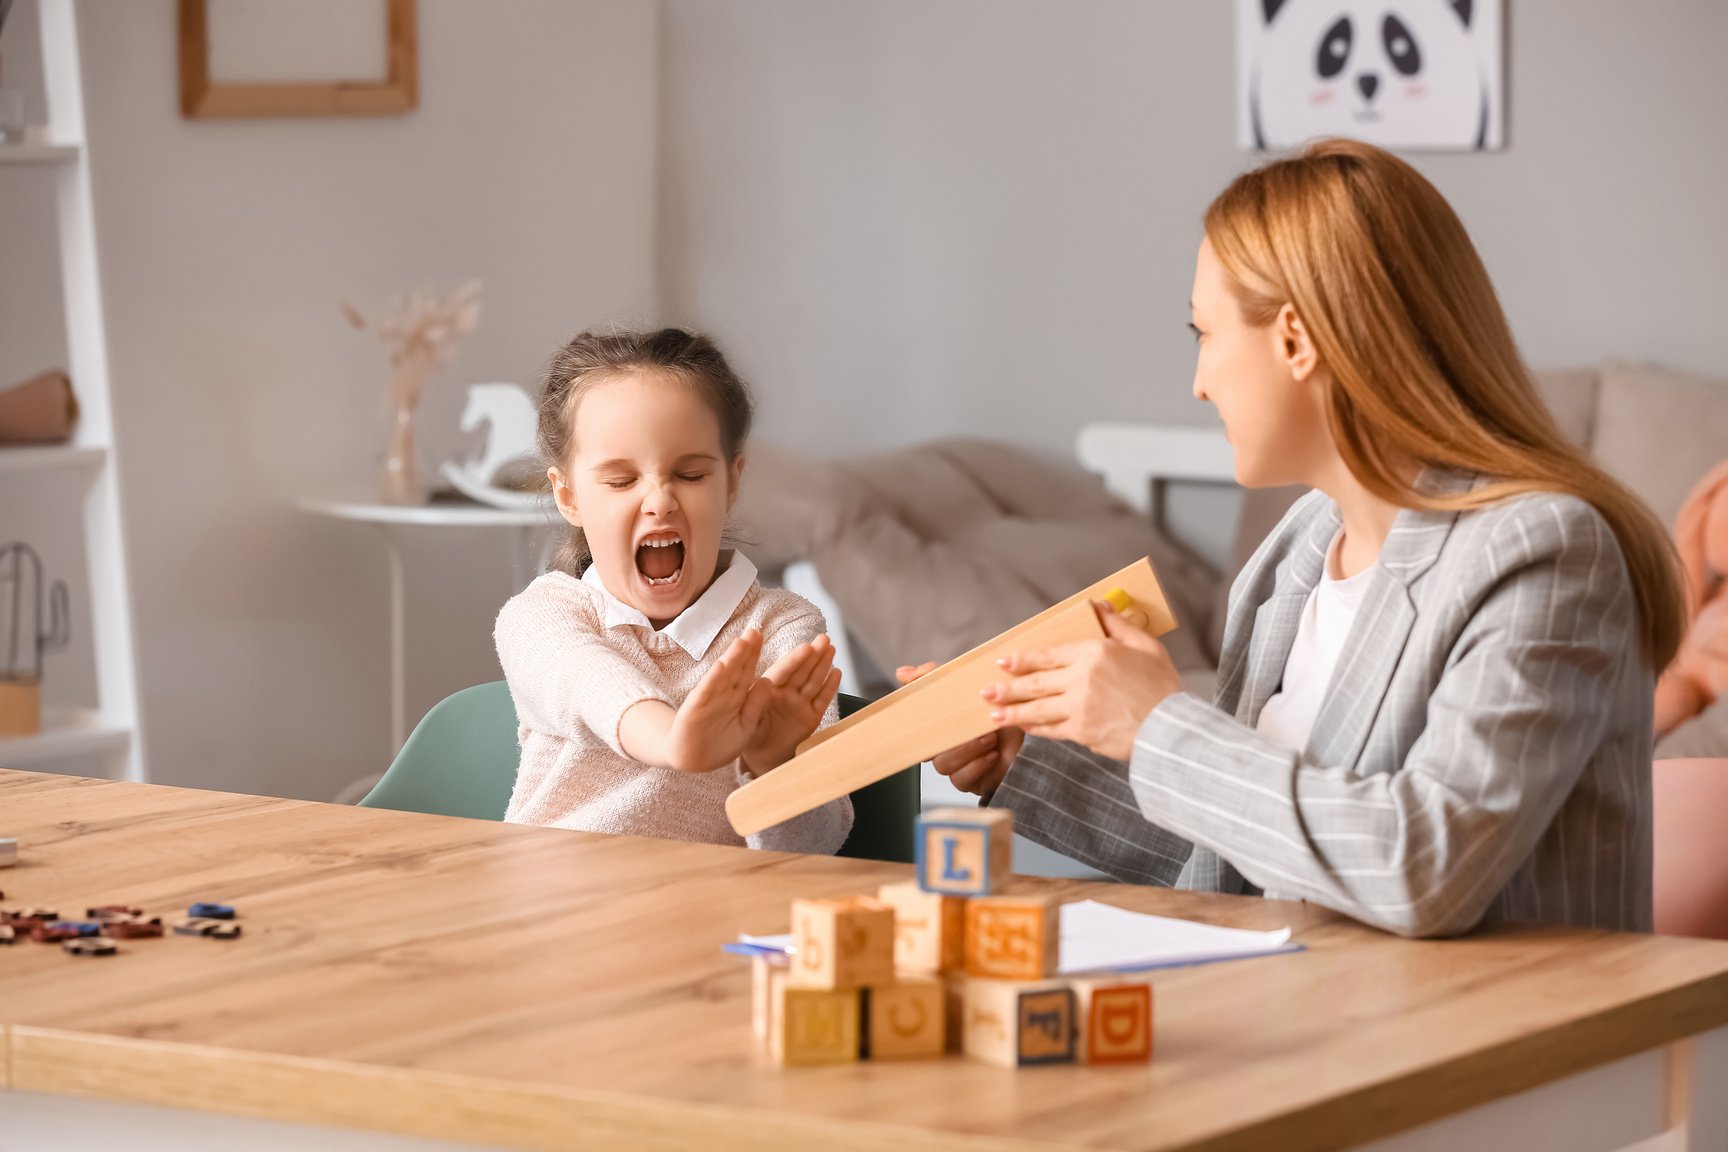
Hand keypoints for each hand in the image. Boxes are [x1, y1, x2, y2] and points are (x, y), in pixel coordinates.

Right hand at [661, 628, 771, 772]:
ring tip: (741, 642)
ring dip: (731, 659)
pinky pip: (706, 693)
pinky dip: (713, 680)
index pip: (748, 671)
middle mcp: (724, 693)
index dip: (755, 654)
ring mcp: (709, 699)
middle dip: (746, 650)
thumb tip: (769, 682)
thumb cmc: (722, 743)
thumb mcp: (746, 726)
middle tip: (755, 631)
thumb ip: (757, 705)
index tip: (763, 637)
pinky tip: (720, 667)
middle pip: (737, 668)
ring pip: (722, 676)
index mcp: (738, 696)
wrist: (693, 760)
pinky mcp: (695, 709)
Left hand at [741, 634, 842, 776]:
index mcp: (769, 690)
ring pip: (813, 680)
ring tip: (831, 648)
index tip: (806, 647)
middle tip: (823, 639)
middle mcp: (787, 693)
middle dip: (813, 654)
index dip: (795, 659)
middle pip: (802, 671)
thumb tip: (763, 684)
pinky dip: (830, 686)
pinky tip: (836, 672)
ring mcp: (800, 703)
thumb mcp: (748, 719)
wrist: (762, 754)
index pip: (784, 671)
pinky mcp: (812, 716)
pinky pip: (822, 699)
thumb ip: (754, 703)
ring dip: (823, 664)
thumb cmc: (751, 734)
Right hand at [895, 662, 1023, 800]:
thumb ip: (935, 677)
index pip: (916, 730)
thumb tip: (902, 672)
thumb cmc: (1000, 706)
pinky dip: (976, 767)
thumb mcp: (969, 684)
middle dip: (949, 740)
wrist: (1032, 724)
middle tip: (970, 728)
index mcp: (940, 727)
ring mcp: (958, 766)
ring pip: (944, 766)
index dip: (913, 726)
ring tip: (989, 739)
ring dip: (966, 751)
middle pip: (927, 751)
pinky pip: (962, 780)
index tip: (922, 717)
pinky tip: (992, 755)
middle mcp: (946, 747)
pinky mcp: (973, 782)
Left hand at [981, 602, 1182, 762]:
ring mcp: (1079, 707)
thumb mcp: (1145, 646)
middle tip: (986, 690)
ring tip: (994, 713)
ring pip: (1037, 708)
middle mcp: (1082, 678)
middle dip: (1007, 687)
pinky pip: (1051, 729)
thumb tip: (1097, 605)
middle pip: (1036, 682)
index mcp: (1095, 653)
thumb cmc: (1162, 687)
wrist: (1171, 728)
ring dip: (1012, 711)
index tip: (1003, 661)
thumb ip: (1116, 625)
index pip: (1049, 654)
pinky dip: (1035, 728)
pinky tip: (1024, 727)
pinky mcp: (1082, 732)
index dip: (1022, 659)